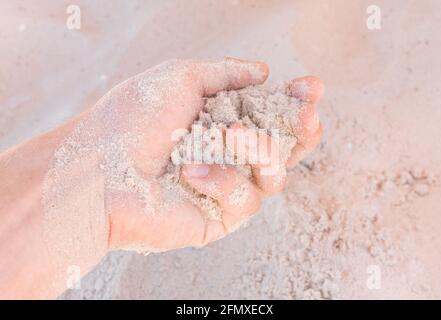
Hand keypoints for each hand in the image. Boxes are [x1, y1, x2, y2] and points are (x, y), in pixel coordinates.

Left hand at [91, 58, 323, 252]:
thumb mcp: (181, 78)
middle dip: (302, 130)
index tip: (310, 87)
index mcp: (220, 124)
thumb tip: (262, 71)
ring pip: (274, 175)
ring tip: (232, 134)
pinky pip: (244, 200)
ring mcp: (224, 189)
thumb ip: (225, 74)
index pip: (269, 116)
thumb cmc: (131, 120)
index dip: (293, 103)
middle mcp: (227, 158)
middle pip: (284, 150)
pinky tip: (191, 171)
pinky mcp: (217, 218)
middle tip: (307, 114)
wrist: (96, 169)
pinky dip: (221, 180)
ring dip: (260, 149)